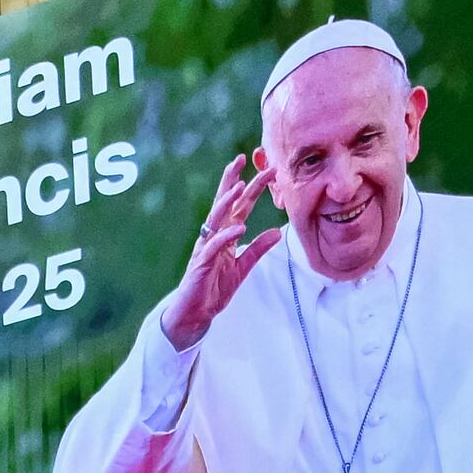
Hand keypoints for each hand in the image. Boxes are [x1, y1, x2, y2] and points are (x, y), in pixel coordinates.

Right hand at [158, 146, 284, 345]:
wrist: (195, 313)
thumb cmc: (214, 289)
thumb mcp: (243, 267)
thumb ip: (258, 249)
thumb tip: (277, 232)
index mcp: (225, 235)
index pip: (240, 206)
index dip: (252, 187)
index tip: (266, 169)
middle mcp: (214, 236)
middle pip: (224, 203)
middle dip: (233, 180)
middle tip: (242, 159)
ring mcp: (206, 247)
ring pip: (216, 219)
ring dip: (228, 202)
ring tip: (240, 186)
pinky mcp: (201, 263)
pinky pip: (214, 246)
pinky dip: (226, 237)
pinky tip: (238, 228)